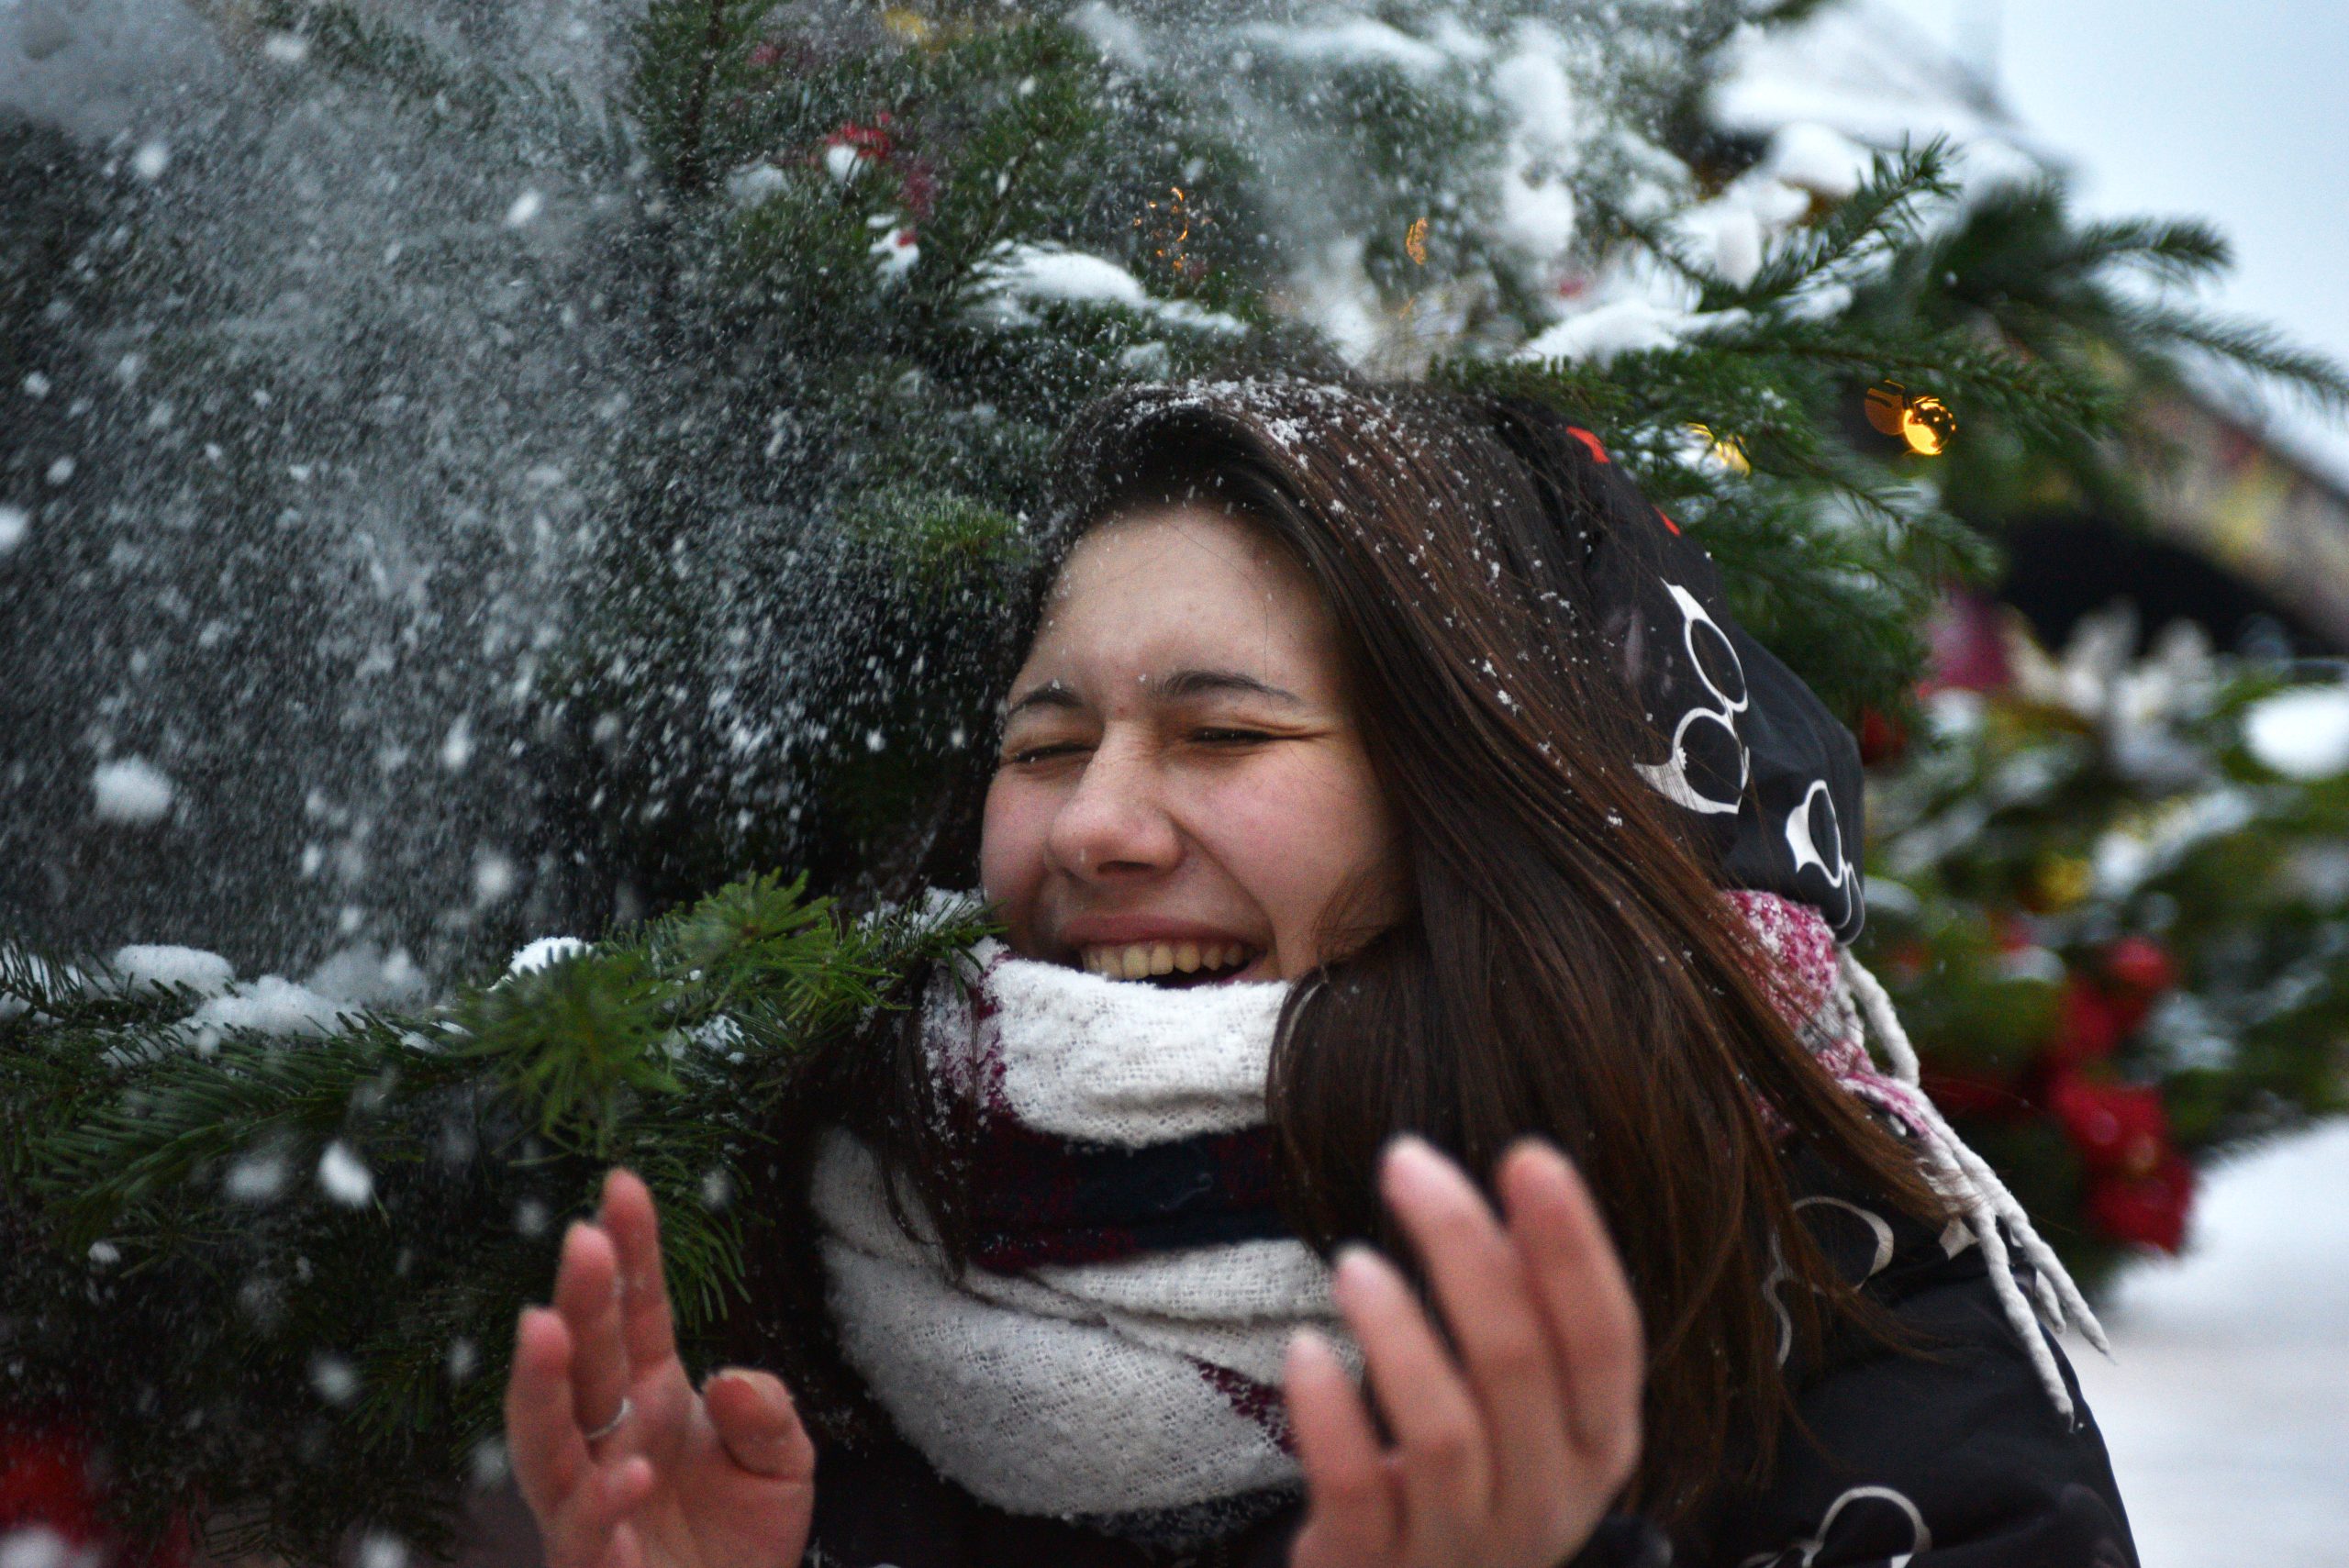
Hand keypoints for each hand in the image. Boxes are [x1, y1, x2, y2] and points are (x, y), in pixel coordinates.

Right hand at [504, 1169, 815, 1567]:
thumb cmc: (742, 1542)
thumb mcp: (782, 1464)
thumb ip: (768, 1414)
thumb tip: (729, 1381)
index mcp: (651, 1398)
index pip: (636, 1313)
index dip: (630, 1252)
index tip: (622, 1186)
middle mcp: (610, 1441)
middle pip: (584, 1362)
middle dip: (579, 1300)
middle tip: (582, 1240)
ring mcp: (592, 1503)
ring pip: (547, 1440)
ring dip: (541, 1384)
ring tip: (544, 1324)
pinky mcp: (594, 1566)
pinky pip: (586, 1531)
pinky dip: (604, 1500)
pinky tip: (632, 1470)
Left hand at [1284, 1137, 1644, 1567]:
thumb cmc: (1469, 1477)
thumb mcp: (1524, 1409)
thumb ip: (1528, 1314)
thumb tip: (1523, 1176)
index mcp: (1599, 1445)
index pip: (1605, 1337)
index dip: (1573, 1246)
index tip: (1525, 1155)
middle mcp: (1549, 1501)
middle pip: (1516, 1363)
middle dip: (1461, 1248)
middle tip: (1405, 1164)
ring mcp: (1464, 1546)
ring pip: (1443, 1430)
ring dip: (1396, 1330)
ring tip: (1350, 1261)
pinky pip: (1357, 1489)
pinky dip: (1328, 1415)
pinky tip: (1302, 1348)